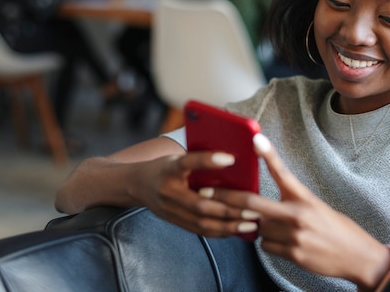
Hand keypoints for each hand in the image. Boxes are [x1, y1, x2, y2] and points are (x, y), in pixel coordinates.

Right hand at [127, 151, 258, 237]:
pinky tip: (237, 230)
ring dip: (229, 225)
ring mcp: (170, 210)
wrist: (135, 184)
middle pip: (200, 204)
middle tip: (253, 208)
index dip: (208, 160)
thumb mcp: (176, 157)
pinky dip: (220, 231)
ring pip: (202, 222)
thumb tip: (231, 159)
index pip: (188, 162)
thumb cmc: (163, 167)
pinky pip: (200, 230)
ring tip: (251, 224)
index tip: (230, 158)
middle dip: (229, 208)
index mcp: (169, 168)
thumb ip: (197, 160)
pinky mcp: (175, 221)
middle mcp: (168, 191)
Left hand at [240, 134, 389, 285]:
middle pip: (253, 205)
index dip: (268, 154)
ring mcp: (294, 236)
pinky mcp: (293, 254)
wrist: (358, 257)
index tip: (255, 139)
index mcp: (305, 198)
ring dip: (259, 228)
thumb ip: (291, 203)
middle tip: (208, 192)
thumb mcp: (316, 206)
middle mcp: (298, 215)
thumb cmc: (336, 228)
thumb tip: (261, 206)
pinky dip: (270, 244)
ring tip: (280, 229)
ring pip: (258, 229)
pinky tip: (287, 244)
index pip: (282, 173)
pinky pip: (267, 246)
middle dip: (227, 199)